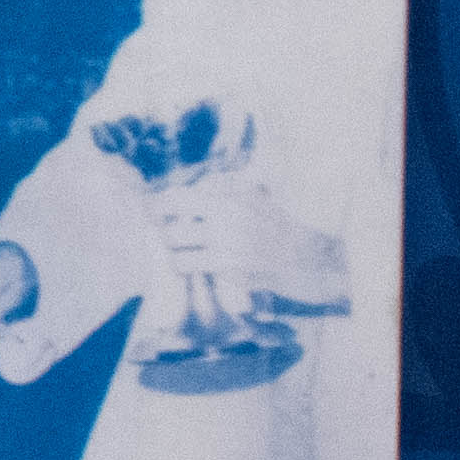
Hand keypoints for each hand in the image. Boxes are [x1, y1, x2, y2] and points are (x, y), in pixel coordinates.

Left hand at [142, 180, 344, 306]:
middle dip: (162, 238)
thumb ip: (227, 190)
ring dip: (174, 258)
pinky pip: (198, 273)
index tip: (146, 211)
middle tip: (159, 238)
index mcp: (230, 201)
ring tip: (176, 256)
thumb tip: (197, 184)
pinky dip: (191, 271)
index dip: (156, 207)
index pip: (176, 200)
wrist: (313, 259)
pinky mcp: (234, 275)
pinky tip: (194, 269)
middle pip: (171, 232)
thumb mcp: (256, 198)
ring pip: (179, 257)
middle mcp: (227, 224)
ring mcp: (230, 251)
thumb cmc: (282, 227)